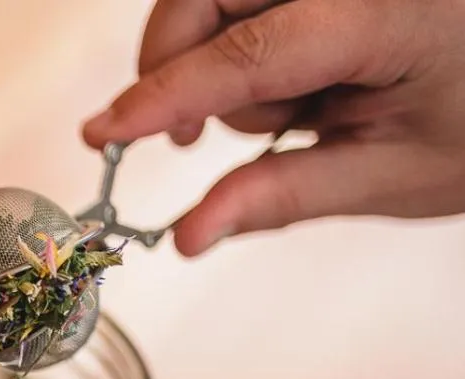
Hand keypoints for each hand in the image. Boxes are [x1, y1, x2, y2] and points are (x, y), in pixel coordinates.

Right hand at [83, 0, 464, 255]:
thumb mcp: (396, 176)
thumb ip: (284, 196)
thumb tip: (188, 235)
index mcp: (388, 15)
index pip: (247, 55)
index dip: (163, 97)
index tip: (102, 135)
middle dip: (177, 66)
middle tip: (183, 138)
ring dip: (212, 57)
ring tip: (283, 112)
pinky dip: (233, 39)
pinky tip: (281, 80)